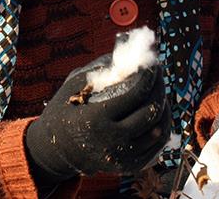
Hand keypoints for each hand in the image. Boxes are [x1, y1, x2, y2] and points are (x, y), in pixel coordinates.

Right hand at [25, 55, 170, 183]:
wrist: (54, 151)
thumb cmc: (65, 111)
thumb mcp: (73, 85)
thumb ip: (100, 67)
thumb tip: (128, 50)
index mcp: (97, 119)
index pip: (136, 93)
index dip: (149, 75)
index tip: (152, 63)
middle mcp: (112, 141)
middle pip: (151, 111)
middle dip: (159, 88)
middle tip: (158, 75)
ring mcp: (123, 157)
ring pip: (159, 130)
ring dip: (164, 107)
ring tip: (159, 91)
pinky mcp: (130, 166)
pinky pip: (157, 145)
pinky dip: (162, 126)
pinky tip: (158, 112)